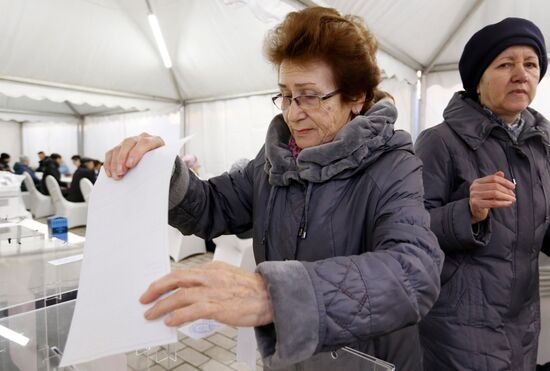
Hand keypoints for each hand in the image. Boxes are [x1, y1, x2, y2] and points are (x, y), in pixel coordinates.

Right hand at [104, 133, 163, 179]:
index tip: (130, 164)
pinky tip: (110, 172)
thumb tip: (150, 177)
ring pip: (118, 148)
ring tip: (116, 175)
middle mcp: (141, 138)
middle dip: (122, 158)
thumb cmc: (161, 164)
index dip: (136, 153)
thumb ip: (157, 165)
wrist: (159, 161)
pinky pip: (111, 152)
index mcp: (155, 140)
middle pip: (128, 143)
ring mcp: (130, 142)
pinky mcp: (121, 147)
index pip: (144, 143)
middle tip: (121, 172)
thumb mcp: (162, 164)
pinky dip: (109, 163)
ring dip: (114, 163)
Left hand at [140, 261, 272, 326]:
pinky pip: (193, 310)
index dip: (165, 281)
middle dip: (157, 289)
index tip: (155, 288)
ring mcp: (214, 291)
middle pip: (176, 278)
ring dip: (162, 305)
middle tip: (144, 299)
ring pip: (181, 295)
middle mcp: (211, 277)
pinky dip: (178, 315)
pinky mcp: (219, 307)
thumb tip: (191, 290)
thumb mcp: (229, 277)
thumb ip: (210, 280)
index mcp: (213, 268)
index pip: (182, 272)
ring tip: (152, 314)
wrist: (273, 297)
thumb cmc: (253, 291)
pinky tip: (170, 321)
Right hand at [469, 171, 514, 223]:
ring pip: (495, 194)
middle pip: (495, 186)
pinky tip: (508, 203)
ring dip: (506, 197)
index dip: (505, 181)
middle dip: (507, 190)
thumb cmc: (483, 199)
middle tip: (513, 195)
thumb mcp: (488, 189)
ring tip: (512, 199)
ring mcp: (474, 195)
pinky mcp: (476, 204)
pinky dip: (503, 203)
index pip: (493, 178)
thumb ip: (494, 181)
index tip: (513, 187)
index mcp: (477, 181)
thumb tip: (501, 173)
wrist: (475, 211)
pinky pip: (493, 203)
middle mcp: (474, 187)